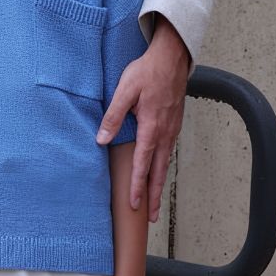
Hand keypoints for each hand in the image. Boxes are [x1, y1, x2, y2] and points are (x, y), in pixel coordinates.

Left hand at [97, 17, 189, 216]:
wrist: (172, 57)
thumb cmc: (147, 72)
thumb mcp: (124, 90)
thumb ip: (113, 116)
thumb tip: (101, 139)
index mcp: (151, 128)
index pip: (142, 164)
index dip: (137, 186)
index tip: (134, 205)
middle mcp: (165, 133)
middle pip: (159, 172)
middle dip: (155, 196)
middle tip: (152, 217)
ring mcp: (172, 129)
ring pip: (165, 163)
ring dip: (160, 184)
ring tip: (157, 202)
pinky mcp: (174, 124)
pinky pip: (169, 151)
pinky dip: (163, 167)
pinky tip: (159, 171)